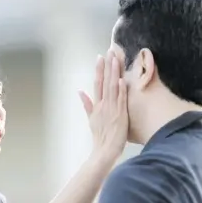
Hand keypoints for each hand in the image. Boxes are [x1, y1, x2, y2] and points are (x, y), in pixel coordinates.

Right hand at [79, 50, 127, 165]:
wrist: (104, 151)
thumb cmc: (100, 136)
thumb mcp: (91, 118)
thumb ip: (87, 104)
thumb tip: (80, 91)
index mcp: (97, 105)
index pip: (97, 83)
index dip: (99, 70)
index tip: (100, 57)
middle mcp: (103, 105)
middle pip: (104, 82)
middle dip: (107, 66)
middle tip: (109, 51)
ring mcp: (112, 109)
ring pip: (113, 88)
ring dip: (114, 73)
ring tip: (116, 59)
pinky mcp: (120, 115)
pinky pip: (120, 100)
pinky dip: (120, 90)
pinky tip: (122, 79)